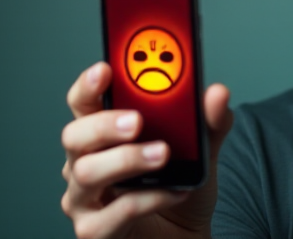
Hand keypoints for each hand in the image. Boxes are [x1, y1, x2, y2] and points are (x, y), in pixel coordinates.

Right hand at [61, 62, 233, 238]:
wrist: (187, 236)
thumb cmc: (180, 187)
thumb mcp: (201, 151)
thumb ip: (208, 123)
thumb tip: (217, 94)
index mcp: (105, 134)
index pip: (84, 103)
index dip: (89, 85)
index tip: (106, 69)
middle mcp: (86, 163)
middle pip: (74, 136)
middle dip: (104, 124)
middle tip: (137, 120)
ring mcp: (86, 199)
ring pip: (87, 173)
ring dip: (127, 160)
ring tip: (163, 155)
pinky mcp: (95, 231)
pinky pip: (113, 213)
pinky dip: (147, 199)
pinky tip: (173, 193)